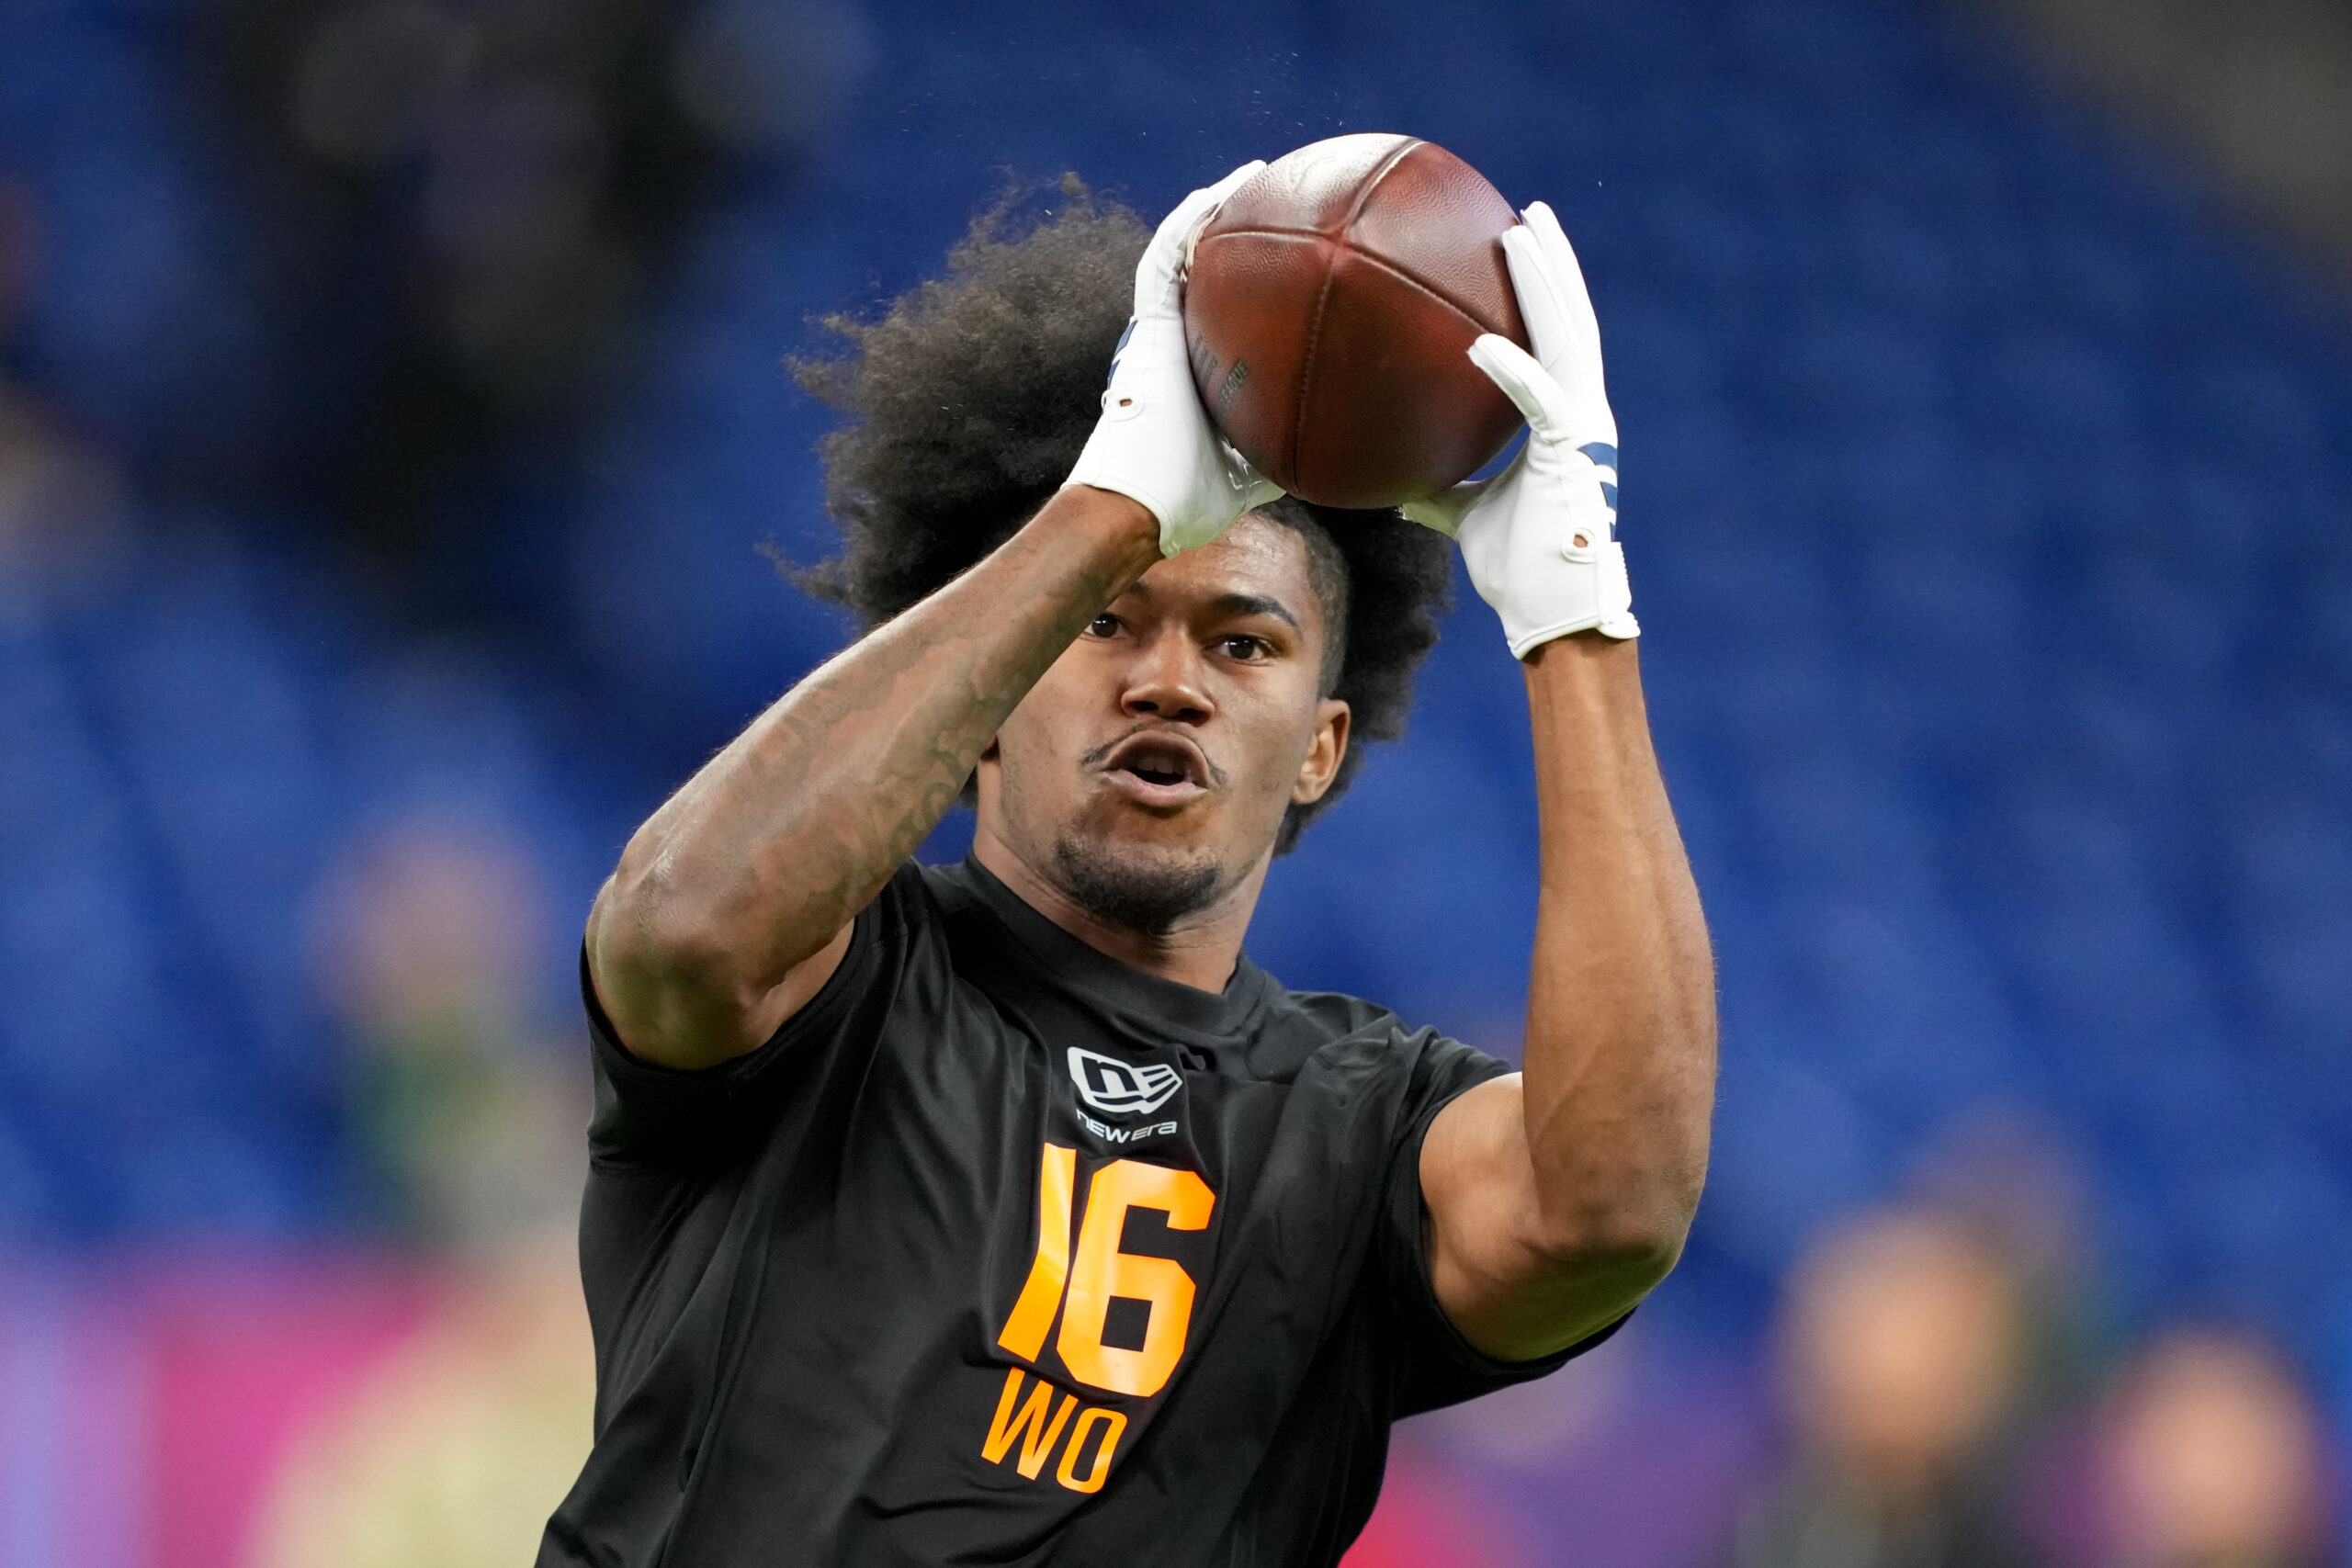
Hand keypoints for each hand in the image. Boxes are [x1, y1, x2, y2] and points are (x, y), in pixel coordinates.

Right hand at [1064, 163, 1284, 555]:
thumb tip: (1360, 455)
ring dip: (1216, 209)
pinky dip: (1189, 222)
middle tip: (1288, 202)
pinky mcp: (1146, 327)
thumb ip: (1297, 452)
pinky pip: (1164, 260)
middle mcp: (1178, 341)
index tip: (1302, 260)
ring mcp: (1158, 331)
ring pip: (1183, 252)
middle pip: (1209, 272)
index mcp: (1202, 370)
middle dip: (1244, 234)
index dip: (1260, 283)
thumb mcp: (1263, 472)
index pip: (1230, 314)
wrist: (1139, 506)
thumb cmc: (1190, 502)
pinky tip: (1223, 191)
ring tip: (1257, 175)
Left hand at [1404, 201, 1635, 654]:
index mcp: (1564, 420)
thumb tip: (1389, 476)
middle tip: (1529, 213)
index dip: (1542, 293)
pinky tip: (1478, 342)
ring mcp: (1586, 429)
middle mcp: (1583, 413)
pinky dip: (1511, 371)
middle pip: (1572, 321)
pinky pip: (1540, 400)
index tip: (1517, 247)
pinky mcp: (1576, 454)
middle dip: (1553, 264)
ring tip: (1521, 233)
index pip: (1554, 340)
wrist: (1553, 611)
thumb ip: (1437, 487)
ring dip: (1546, 285)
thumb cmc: (1517, 568)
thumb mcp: (1463, 516)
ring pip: (1570, 338)